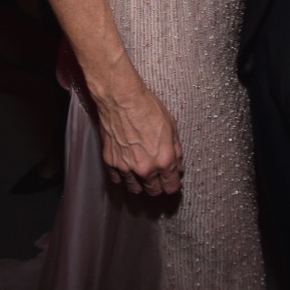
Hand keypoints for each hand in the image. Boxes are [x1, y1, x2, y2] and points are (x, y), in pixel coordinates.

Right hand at [97, 80, 183, 196]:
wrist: (121, 99)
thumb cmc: (148, 108)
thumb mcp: (171, 126)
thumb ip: (176, 151)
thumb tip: (178, 166)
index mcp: (164, 160)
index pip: (171, 187)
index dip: (173, 184)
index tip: (172, 181)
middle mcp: (145, 169)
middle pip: (154, 191)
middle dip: (158, 185)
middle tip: (159, 177)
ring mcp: (126, 168)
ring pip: (135, 189)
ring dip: (141, 184)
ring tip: (143, 173)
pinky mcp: (111, 163)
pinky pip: (118, 180)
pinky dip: (124, 177)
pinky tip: (128, 167)